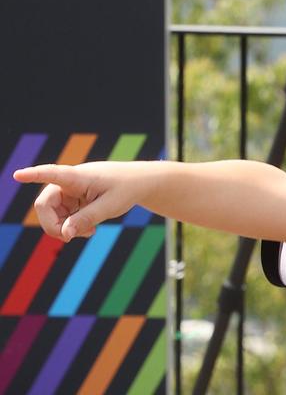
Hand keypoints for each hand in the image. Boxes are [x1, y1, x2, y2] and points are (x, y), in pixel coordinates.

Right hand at [11, 162, 144, 240]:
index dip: (34, 175)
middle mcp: (69, 181)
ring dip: (64, 227)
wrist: (140, 182)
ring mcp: (69, 190)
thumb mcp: (110, 206)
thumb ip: (86, 219)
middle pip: (45, 205)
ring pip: (52, 213)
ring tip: (88, 232)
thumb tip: (64, 234)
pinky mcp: (73, 198)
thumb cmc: (127, 189)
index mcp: (78, 176)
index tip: (18, 174)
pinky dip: (71, 226)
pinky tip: (87, 230)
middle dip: (53, 225)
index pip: (53, 174)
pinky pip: (62, 216)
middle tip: (69, 238)